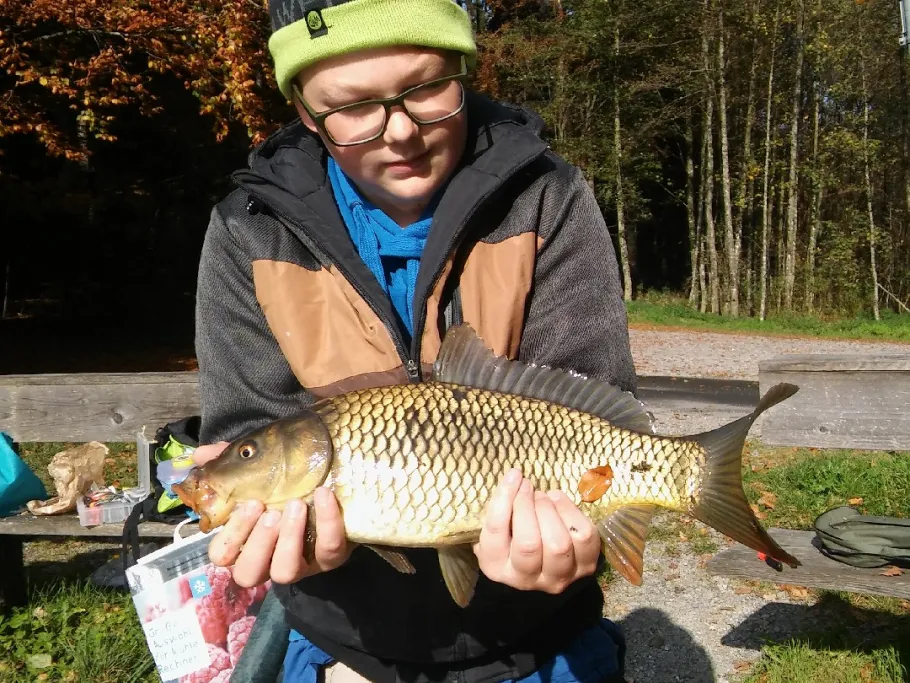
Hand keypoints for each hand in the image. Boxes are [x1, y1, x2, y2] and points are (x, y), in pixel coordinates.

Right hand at [192, 442, 352, 586]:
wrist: (337, 482)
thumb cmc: (287, 485)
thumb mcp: (258, 470)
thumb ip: (228, 463)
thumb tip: (200, 455)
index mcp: (246, 543)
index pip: (222, 555)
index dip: (231, 536)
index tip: (248, 504)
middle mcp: (269, 561)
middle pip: (249, 573)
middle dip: (258, 541)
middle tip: (269, 510)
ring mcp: (302, 564)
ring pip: (285, 571)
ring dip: (288, 538)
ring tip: (296, 504)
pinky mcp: (333, 558)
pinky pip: (329, 549)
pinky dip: (326, 522)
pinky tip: (323, 495)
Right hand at [473, 469, 600, 594]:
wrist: (545, 566)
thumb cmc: (513, 538)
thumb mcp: (499, 526)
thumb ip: (503, 508)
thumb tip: (515, 478)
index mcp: (496, 567)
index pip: (496, 533)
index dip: (504, 499)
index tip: (513, 475)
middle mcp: (526, 579)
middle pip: (529, 544)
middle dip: (528, 506)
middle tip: (528, 486)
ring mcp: (559, 577)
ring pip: (558, 544)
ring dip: (550, 510)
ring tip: (544, 497)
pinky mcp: (585, 566)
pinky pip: (583, 537)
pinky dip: (571, 511)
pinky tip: (559, 502)